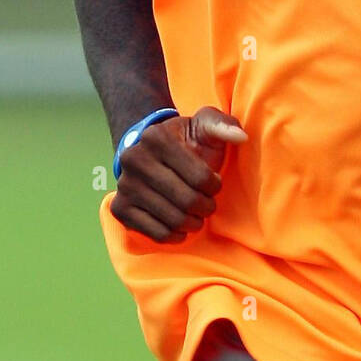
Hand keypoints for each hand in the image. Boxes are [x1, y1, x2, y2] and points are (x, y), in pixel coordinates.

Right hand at [109, 105, 246, 242]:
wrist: (150, 153)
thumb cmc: (186, 141)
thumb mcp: (205, 125)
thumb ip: (224, 125)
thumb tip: (241, 137)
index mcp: (156, 138)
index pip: (199, 177)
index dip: (214, 185)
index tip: (214, 183)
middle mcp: (134, 160)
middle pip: (187, 200)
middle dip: (206, 206)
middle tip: (208, 204)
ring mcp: (124, 186)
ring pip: (173, 220)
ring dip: (194, 222)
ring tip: (197, 214)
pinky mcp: (120, 209)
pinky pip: (156, 233)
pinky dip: (175, 235)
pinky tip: (182, 225)